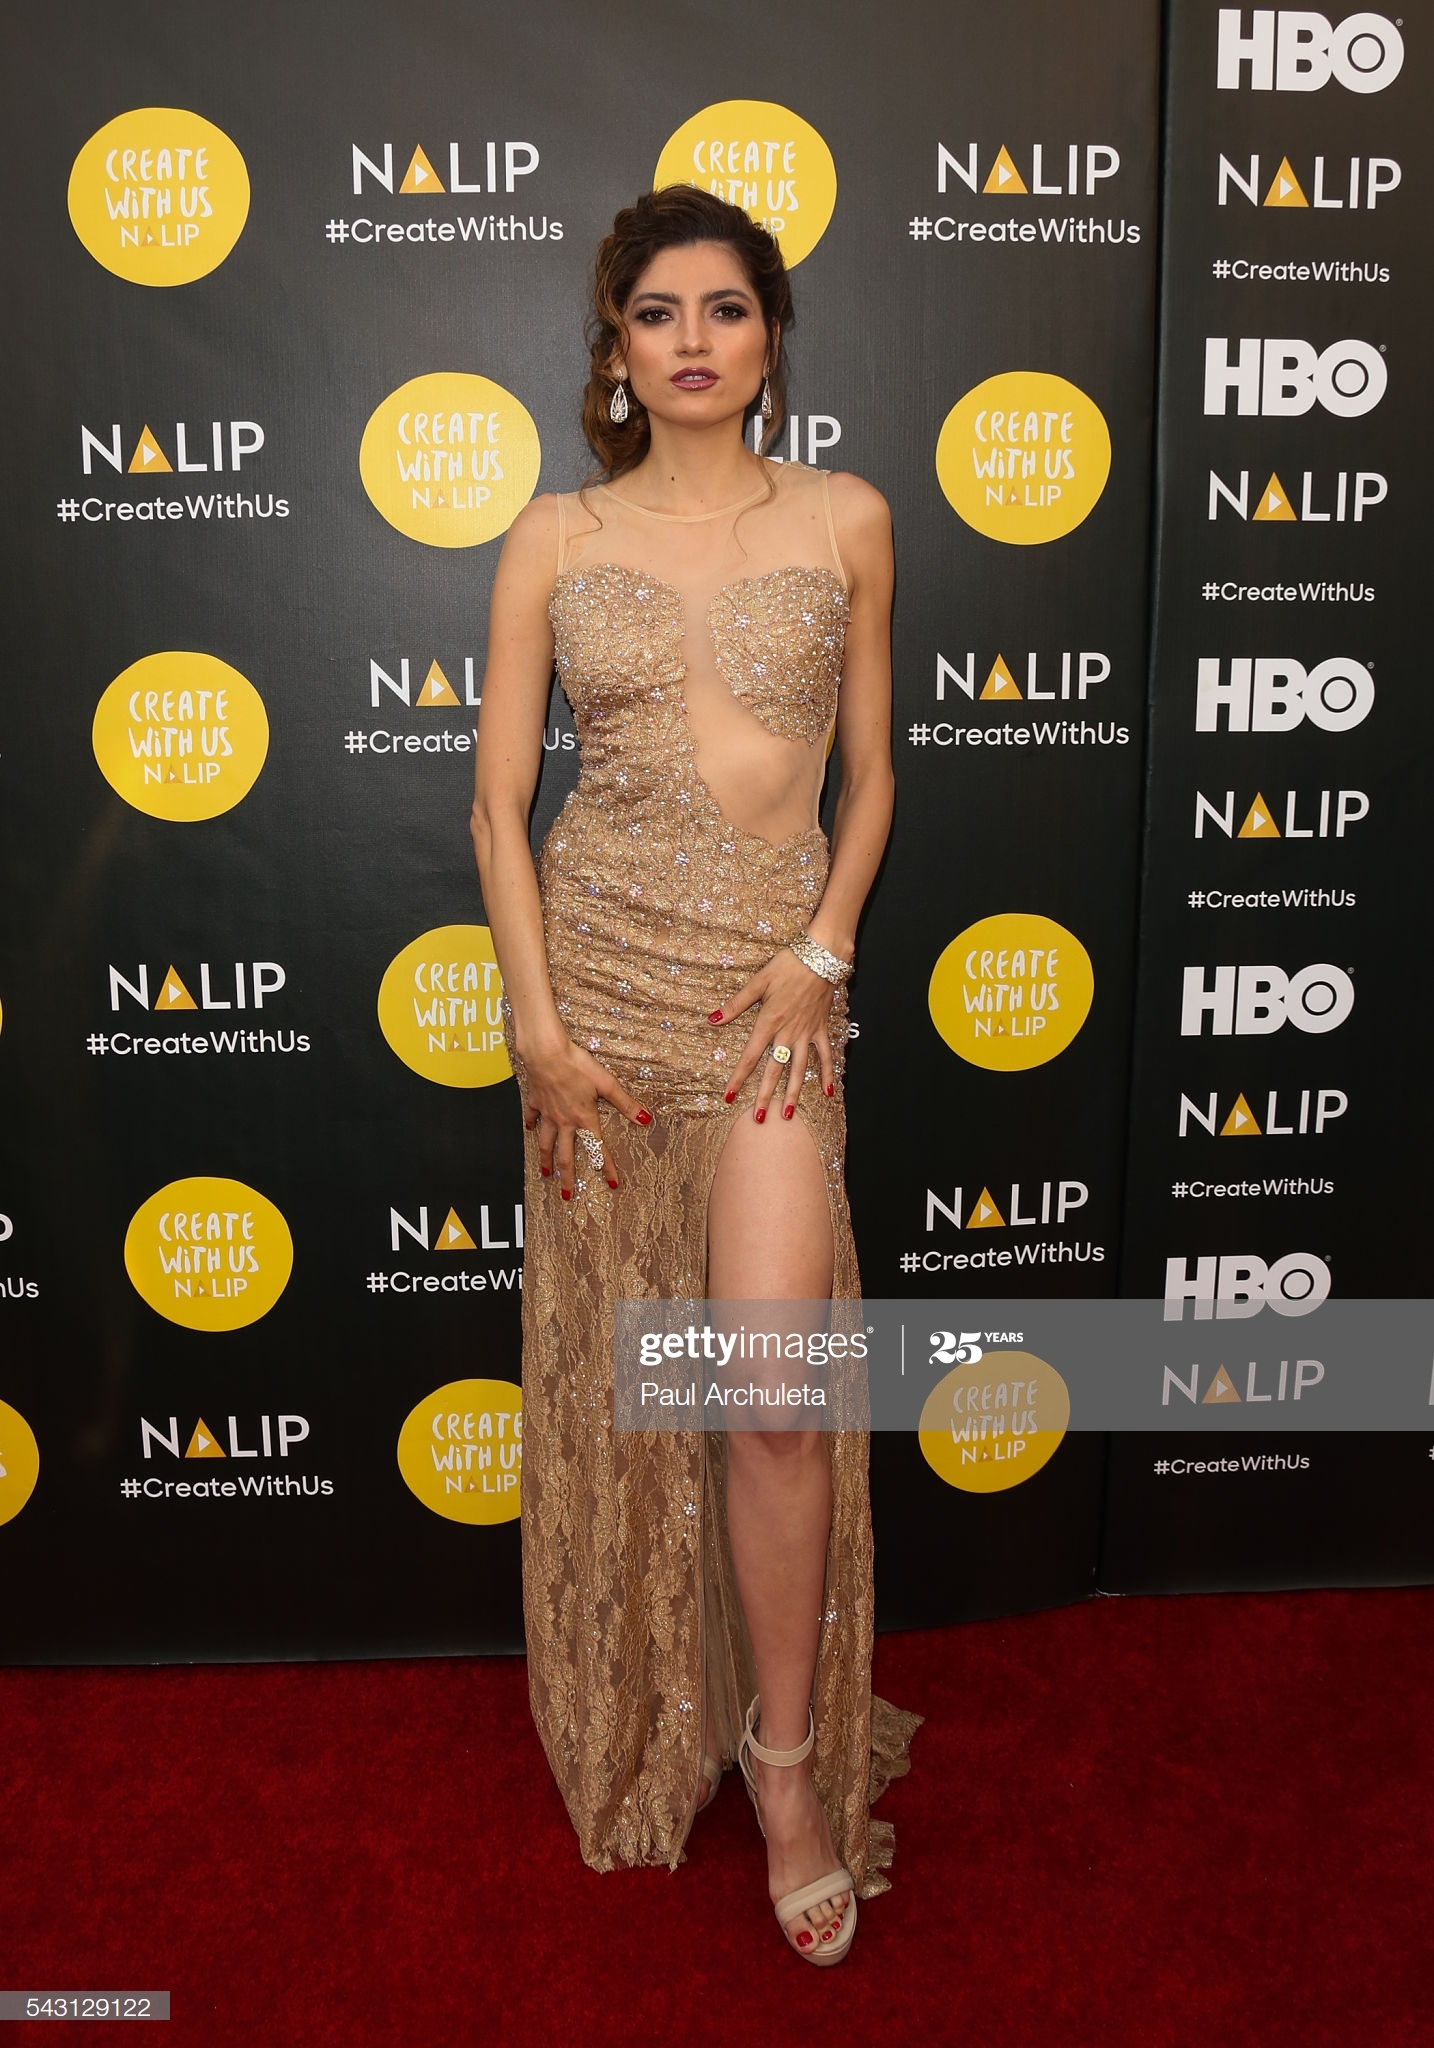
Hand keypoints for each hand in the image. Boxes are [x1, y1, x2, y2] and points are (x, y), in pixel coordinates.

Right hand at [518, 1035, 650, 1196]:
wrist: (546, 1053)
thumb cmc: (576, 1065)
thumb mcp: (607, 1083)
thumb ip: (625, 1104)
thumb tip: (645, 1119)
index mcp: (584, 1118)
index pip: (598, 1149)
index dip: (606, 1167)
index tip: (610, 1183)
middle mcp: (565, 1121)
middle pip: (566, 1156)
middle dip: (567, 1178)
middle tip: (567, 1195)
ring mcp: (548, 1113)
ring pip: (546, 1143)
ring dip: (546, 1160)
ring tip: (546, 1174)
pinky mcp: (536, 1102)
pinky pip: (532, 1118)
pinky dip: (530, 1126)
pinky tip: (528, 1131)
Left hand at [711, 949, 836, 1120]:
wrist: (821, 956)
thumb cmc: (788, 965)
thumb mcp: (758, 982)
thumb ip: (736, 1004)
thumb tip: (712, 1019)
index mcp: (769, 1022)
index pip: (750, 1057)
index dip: (738, 1078)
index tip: (728, 1097)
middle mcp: (788, 1032)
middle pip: (774, 1070)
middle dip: (766, 1096)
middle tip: (759, 1118)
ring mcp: (807, 1033)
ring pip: (800, 1069)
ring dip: (794, 1093)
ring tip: (788, 1115)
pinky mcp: (821, 1029)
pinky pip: (825, 1056)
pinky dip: (827, 1074)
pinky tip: (828, 1092)